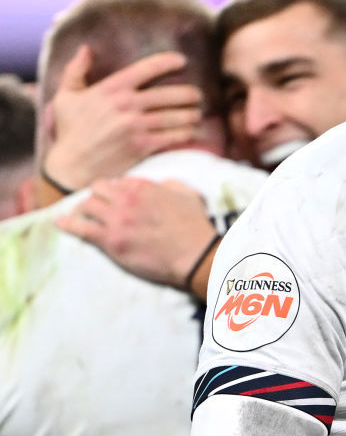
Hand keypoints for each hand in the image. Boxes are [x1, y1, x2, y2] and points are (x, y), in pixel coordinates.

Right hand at [42, 45, 202, 191]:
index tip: (182, 60)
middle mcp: (125, 104)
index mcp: (111, 89)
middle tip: (197, 95)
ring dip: (192, 114)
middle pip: (169, 94)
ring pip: (176, 115)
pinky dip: (186, 133)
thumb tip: (86, 49)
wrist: (70, 166)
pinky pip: (173, 136)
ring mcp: (135, 126)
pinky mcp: (141, 146)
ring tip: (197, 113)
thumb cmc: (70, 130)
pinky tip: (192, 131)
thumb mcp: (66, 97)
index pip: (146, 68)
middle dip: (189, 94)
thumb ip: (76, 71)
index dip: (168, 61)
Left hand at [57, 177, 216, 289]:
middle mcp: (127, 199)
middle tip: (96, 207)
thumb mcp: (187, 195)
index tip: (114, 199)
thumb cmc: (195, 227)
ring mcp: (117, 219)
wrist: (195, 254)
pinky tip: (60, 223)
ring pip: (86, 206)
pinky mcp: (110, 240)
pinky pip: (80, 228)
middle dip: (96, 196)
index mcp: (145, 187)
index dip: (115, 190)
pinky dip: (67, 225)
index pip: (118, 181)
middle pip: (97, 189)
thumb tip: (159, 186)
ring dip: (83, 210)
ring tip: (80, 217)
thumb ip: (169, 186)